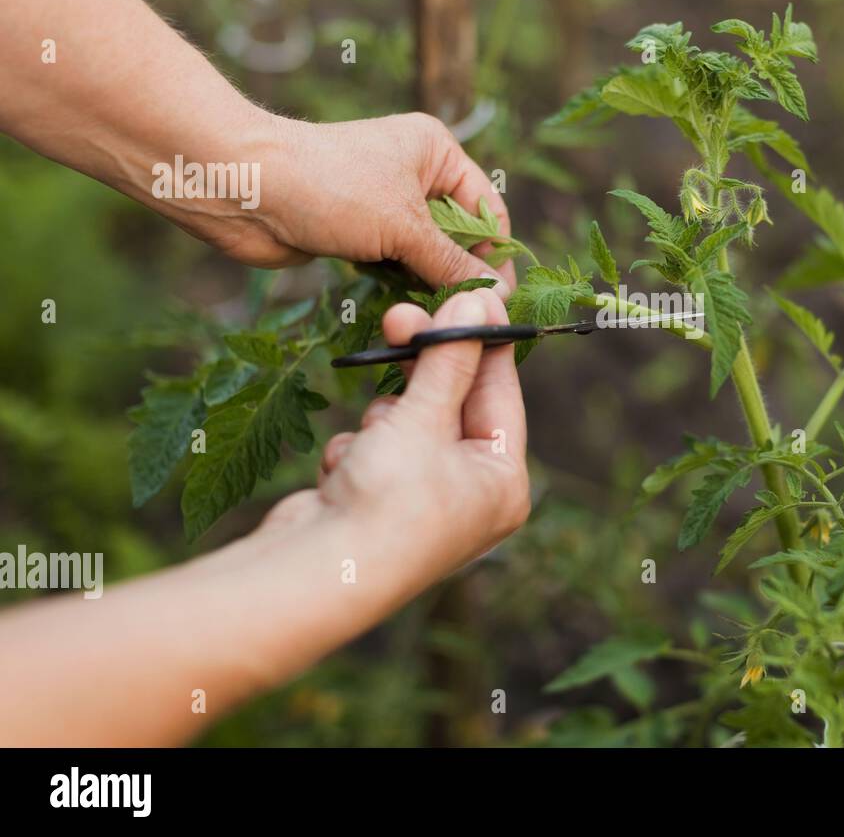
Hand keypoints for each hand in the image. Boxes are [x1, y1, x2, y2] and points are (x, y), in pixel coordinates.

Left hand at [180, 111, 515, 294]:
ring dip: (429, 284)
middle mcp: (415, 174)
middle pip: (460, 236)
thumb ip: (452, 264)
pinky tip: (403, 306)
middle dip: (462, 273)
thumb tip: (495, 296)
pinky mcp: (359, 233)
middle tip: (466, 315)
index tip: (499, 301)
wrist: (244, 189)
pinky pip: (396, 266)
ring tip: (433, 313)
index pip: (487, 210)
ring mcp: (385, 205)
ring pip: (427, 255)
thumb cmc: (329, 187)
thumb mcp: (404, 227)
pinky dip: (401, 287)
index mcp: (436, 152)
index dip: (496, 255)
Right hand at [265, 288, 529, 598]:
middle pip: (451, 403)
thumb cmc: (385, 503)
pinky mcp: (378, 503)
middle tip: (399, 318)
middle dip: (420, 373)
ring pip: (406, 422)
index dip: (478, 340)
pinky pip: (374, 449)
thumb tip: (479, 299)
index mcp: (504, 482)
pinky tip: (343, 477)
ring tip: (368, 447)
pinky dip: (356, 452)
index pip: (500, 391)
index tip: (463, 293)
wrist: (312, 577)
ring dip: (382, 421)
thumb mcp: (423, 418)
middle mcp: (471, 495)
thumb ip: (449, 358)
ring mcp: (423, 502)